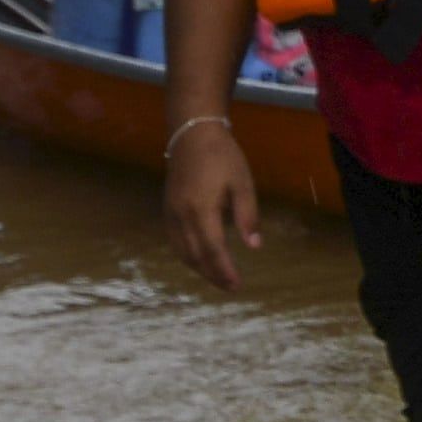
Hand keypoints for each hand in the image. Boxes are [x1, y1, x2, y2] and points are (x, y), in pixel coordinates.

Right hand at [165, 119, 261, 289]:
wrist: (192, 134)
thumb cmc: (222, 156)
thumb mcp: (243, 183)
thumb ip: (248, 215)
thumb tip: (254, 246)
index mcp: (202, 209)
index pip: (212, 249)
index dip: (223, 269)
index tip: (237, 284)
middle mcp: (181, 215)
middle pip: (195, 255)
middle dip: (212, 274)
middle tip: (230, 287)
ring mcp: (170, 213)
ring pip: (181, 251)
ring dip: (199, 268)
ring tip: (217, 279)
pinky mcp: (167, 209)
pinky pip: (174, 241)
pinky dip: (187, 255)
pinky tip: (199, 260)